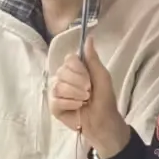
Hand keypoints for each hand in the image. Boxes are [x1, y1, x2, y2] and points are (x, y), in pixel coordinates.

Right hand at [49, 39, 132, 157]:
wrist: (103, 121)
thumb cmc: (105, 99)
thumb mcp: (102, 76)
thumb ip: (93, 58)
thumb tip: (89, 37)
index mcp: (75, 69)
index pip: (68, 59)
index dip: (78, 69)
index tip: (89, 78)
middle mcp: (64, 78)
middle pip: (62, 71)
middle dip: (79, 83)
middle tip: (89, 92)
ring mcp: (57, 92)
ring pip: (58, 86)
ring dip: (76, 94)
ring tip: (85, 101)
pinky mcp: (54, 106)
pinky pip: (56, 100)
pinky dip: (70, 104)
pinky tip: (78, 107)